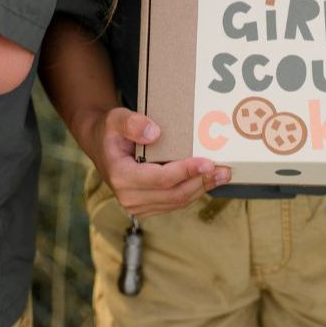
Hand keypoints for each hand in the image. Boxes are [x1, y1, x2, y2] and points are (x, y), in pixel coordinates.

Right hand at [79, 107, 230, 217]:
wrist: (101, 145)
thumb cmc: (110, 131)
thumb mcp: (115, 118)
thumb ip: (131, 123)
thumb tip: (154, 133)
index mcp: (121, 176)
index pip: (160, 179)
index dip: (186, 171)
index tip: (207, 162)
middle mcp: (128, 197)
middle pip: (174, 194)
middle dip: (201, 182)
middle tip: (224, 170)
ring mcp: (137, 206)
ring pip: (177, 201)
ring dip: (201, 189)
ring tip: (222, 175)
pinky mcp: (147, 208)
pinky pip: (174, 203)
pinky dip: (193, 192)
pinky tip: (207, 180)